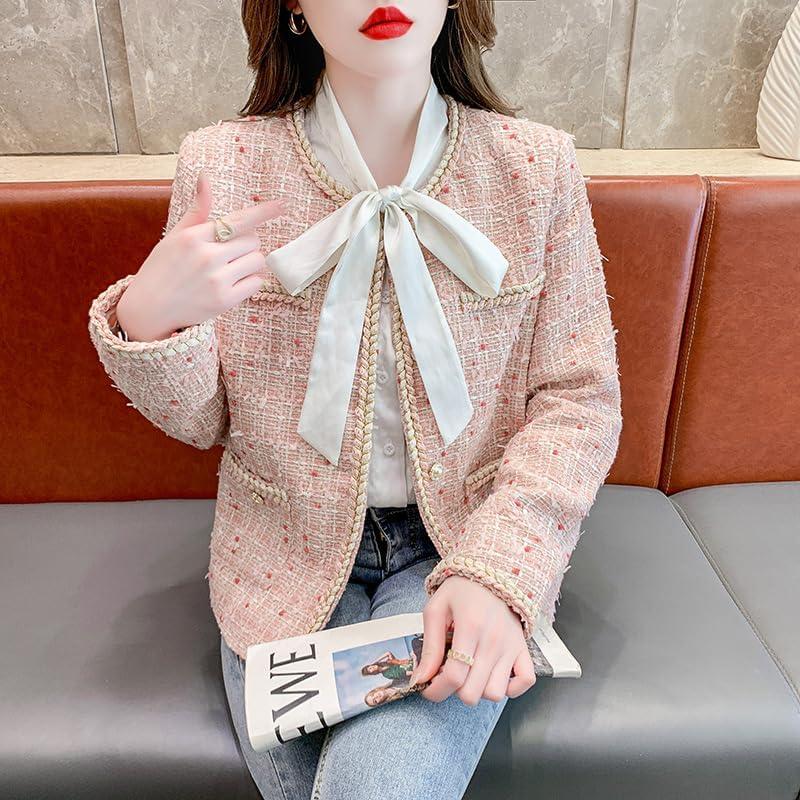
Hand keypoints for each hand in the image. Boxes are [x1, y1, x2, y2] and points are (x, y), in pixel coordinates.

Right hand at [116, 169, 287, 340]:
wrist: (149, 308)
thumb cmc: (163, 268)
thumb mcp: (175, 235)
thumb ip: (197, 209)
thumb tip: (205, 177)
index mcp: (194, 236)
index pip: (238, 220)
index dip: (263, 212)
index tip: (282, 205)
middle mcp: (207, 256)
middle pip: (253, 241)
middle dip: (247, 244)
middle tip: (231, 254)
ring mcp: (217, 280)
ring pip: (257, 261)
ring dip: (251, 262)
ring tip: (231, 269)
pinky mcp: (224, 301)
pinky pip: (256, 283)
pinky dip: (250, 281)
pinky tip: (233, 283)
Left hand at [411, 575, 535, 704]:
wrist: (492, 573)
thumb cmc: (461, 590)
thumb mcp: (436, 609)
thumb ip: (430, 646)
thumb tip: (421, 678)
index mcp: (470, 627)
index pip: (454, 676)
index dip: (435, 690)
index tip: (427, 687)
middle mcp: (494, 640)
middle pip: (473, 692)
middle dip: (453, 690)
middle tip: (448, 674)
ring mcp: (511, 646)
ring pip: (495, 694)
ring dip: (478, 690)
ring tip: (469, 672)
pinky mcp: (523, 649)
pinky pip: (524, 682)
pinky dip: (509, 687)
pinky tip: (492, 675)